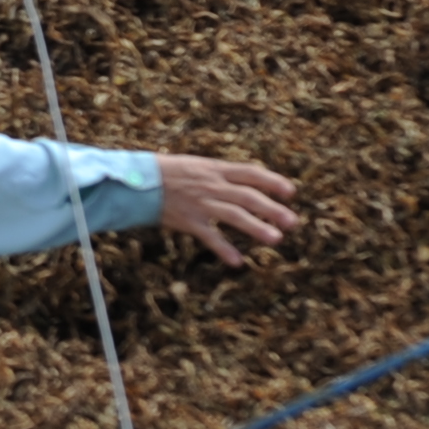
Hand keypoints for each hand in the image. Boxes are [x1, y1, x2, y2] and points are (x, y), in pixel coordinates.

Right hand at [154, 153, 301, 266]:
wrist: (136, 182)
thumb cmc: (166, 173)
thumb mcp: (196, 166)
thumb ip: (218, 175)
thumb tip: (242, 184)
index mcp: (214, 169)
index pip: (250, 173)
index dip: (272, 182)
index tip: (290, 192)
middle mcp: (211, 185)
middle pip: (248, 196)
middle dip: (272, 209)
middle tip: (293, 222)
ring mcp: (201, 203)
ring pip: (234, 215)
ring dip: (256, 228)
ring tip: (276, 239)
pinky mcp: (188, 220)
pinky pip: (210, 236)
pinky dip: (224, 249)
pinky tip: (237, 262)